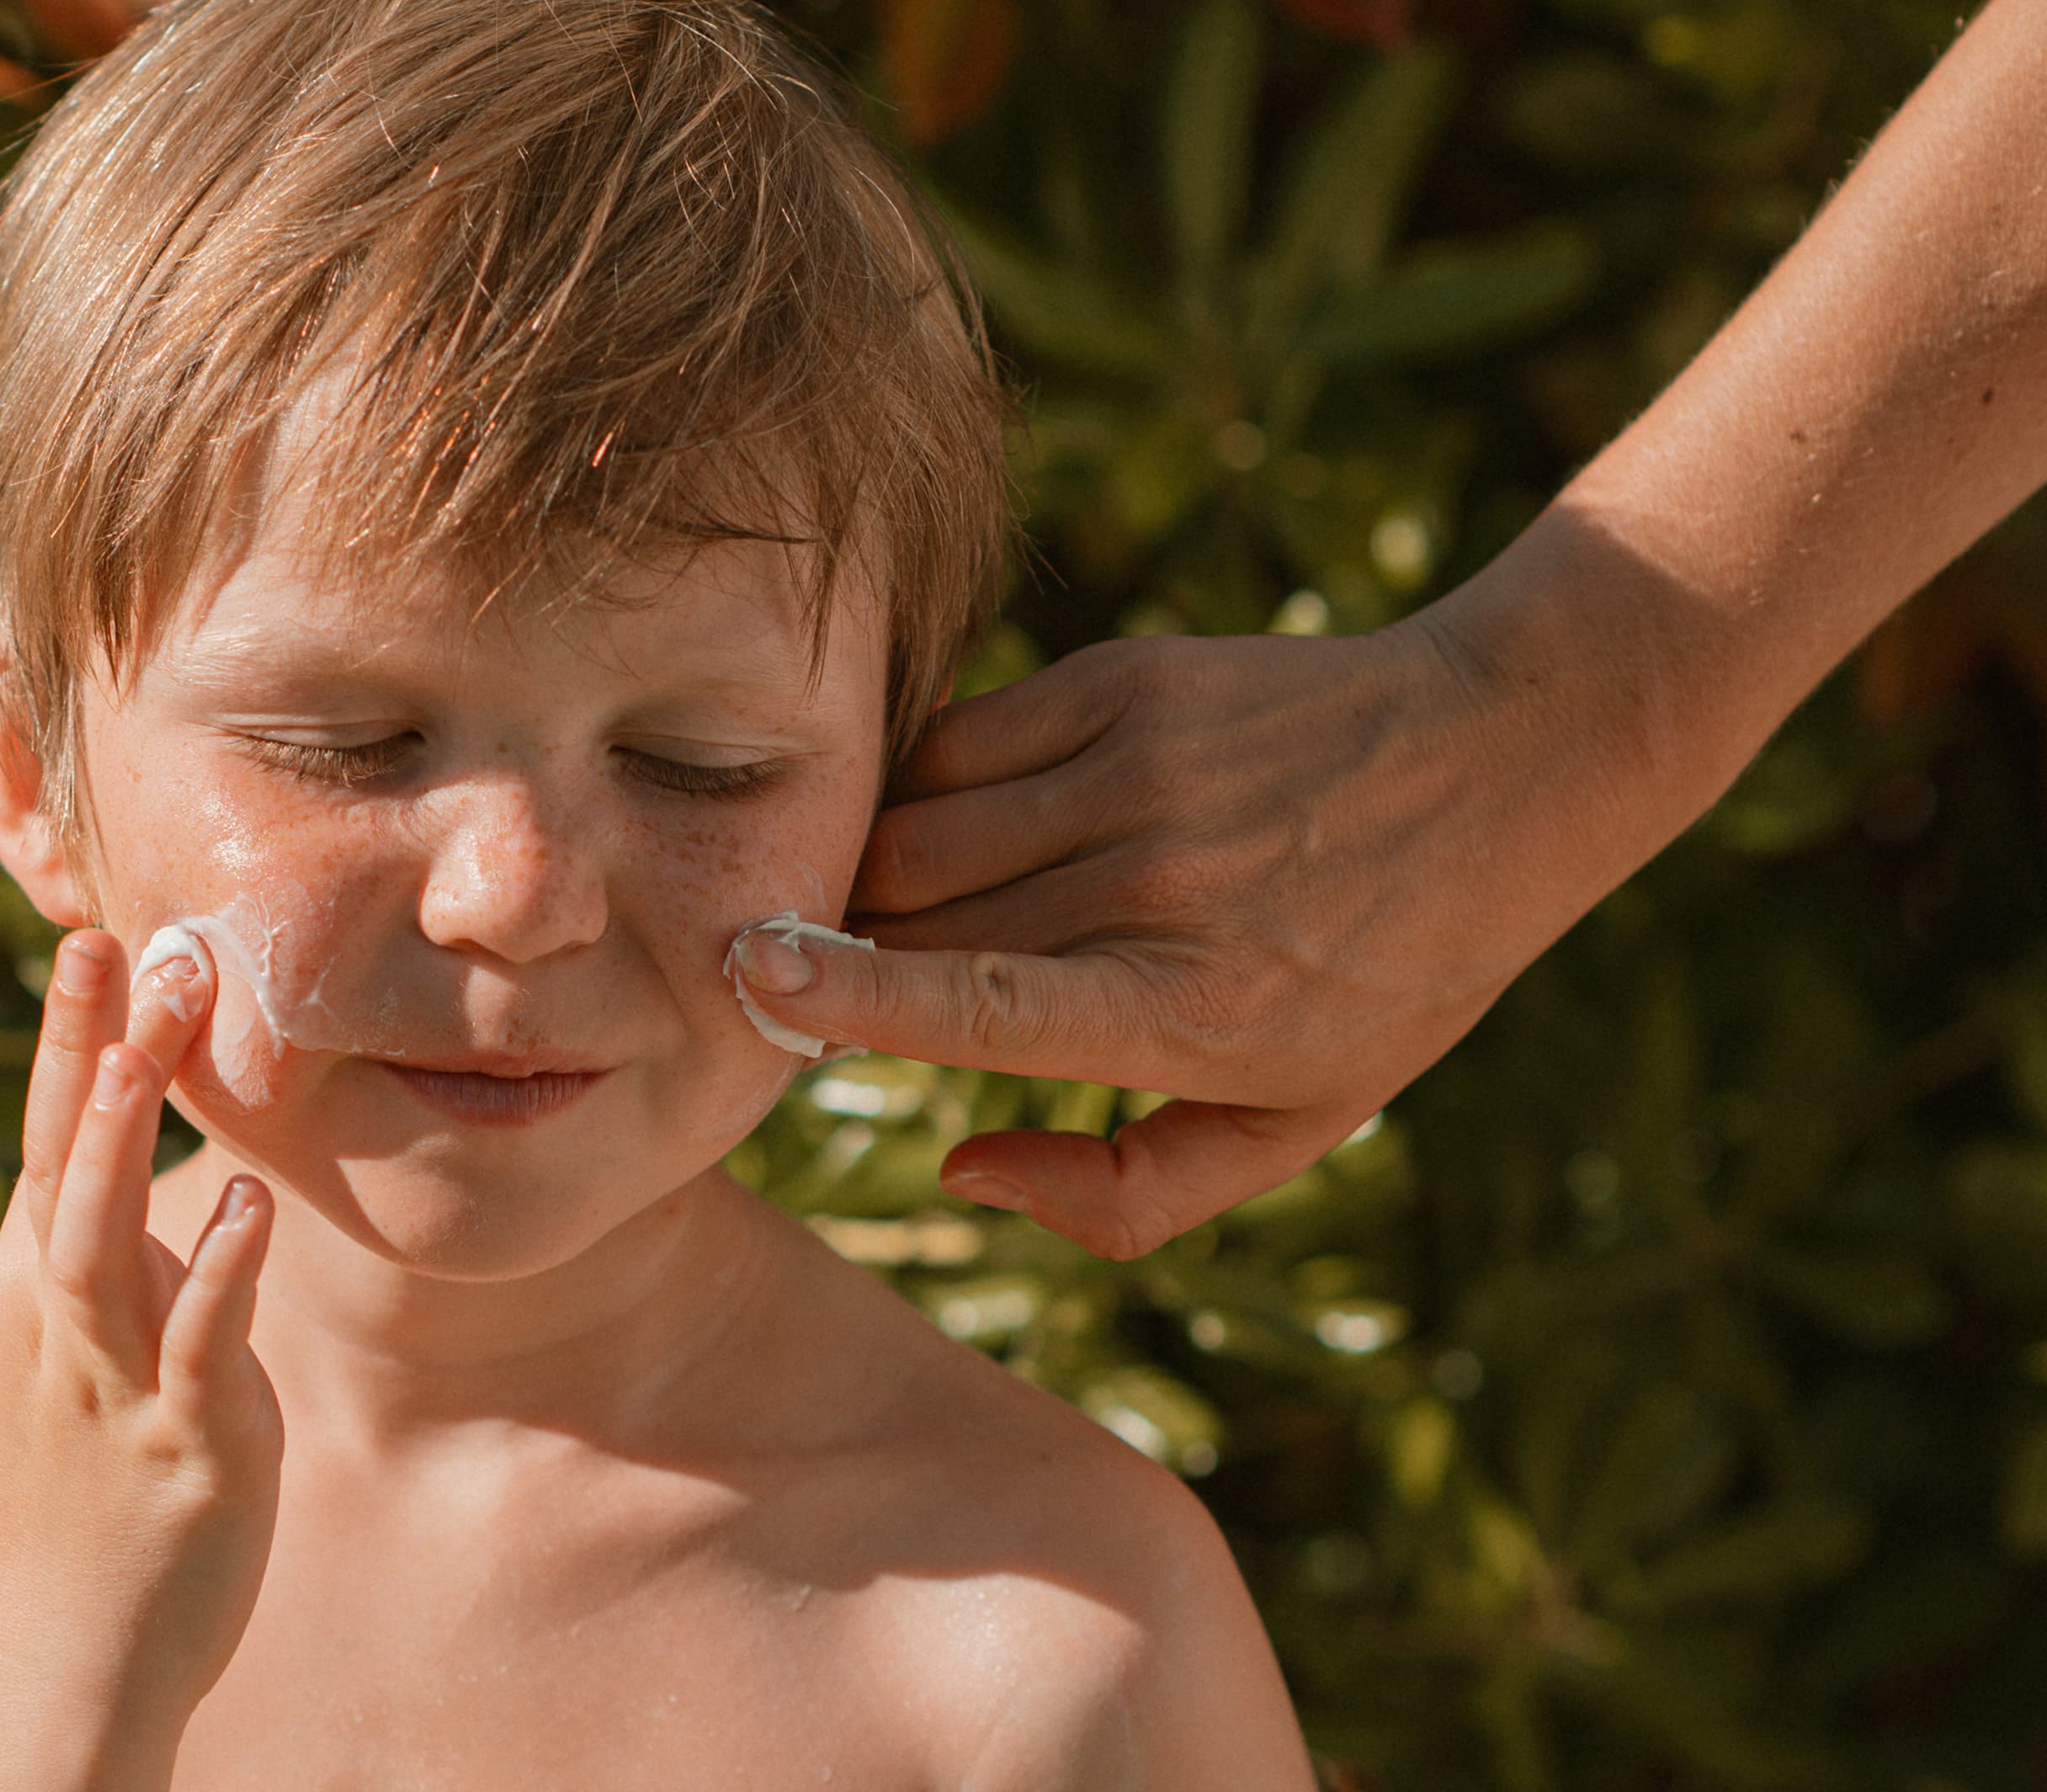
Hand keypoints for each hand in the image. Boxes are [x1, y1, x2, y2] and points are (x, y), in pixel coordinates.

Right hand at [0, 929, 279, 1720]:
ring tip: (148, 1053)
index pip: (33, 1137)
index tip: (88, 932)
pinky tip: (246, 1210)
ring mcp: (116, 1381)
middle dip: (97, 1058)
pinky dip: (217, 1279)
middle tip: (141, 946)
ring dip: (118, 1149)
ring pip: (104, 1247)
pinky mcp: (188, 1443)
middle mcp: (57, 1322)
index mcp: (22, 1289)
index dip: (62, 1037)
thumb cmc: (40, 1492)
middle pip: (64, 1167)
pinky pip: (201, 1347)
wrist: (65, 1654)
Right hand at [732, 607, 1603, 1258]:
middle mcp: (1155, 882)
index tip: (753, 976)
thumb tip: (961, 1169)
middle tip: (853, 978)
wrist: (1503, 758)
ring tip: (911, 907)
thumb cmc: (1390, 972)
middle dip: (856, 953)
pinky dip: (926, 790)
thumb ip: (1124, 1196)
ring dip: (878, 873)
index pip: (982, 1003)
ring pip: (916, 823)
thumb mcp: (1297, 1128)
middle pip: (917, 915)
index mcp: (1190, 1009)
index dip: (854, 994)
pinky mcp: (1125, 679)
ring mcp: (1139, 766)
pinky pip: (956, 742)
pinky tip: (964, 826)